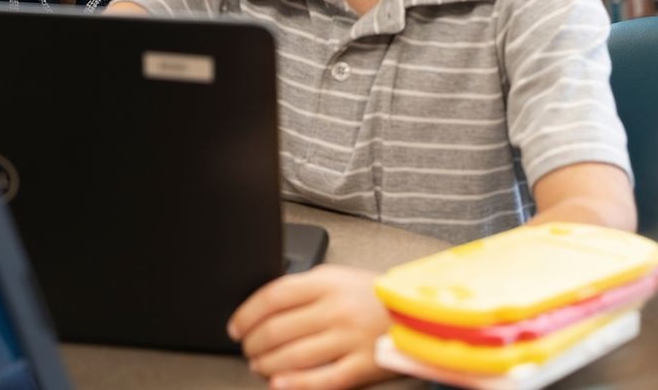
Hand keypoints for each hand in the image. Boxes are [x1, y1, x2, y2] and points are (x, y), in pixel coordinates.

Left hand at [227, 265, 395, 389]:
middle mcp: (337, 309)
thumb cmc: (374, 297)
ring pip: (295, 356)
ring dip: (267, 364)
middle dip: (254, 343)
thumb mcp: (339, 278)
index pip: (274, 296)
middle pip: (279, 329)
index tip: (236, 326)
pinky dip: (296, 384)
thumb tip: (264, 306)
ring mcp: (351, 339)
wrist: (420, 314)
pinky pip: (324, 379)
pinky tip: (278, 384)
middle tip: (246, 349)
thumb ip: (305, 288)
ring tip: (258, 366)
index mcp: (327, 283)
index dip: (247, 314)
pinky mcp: (364, 365)